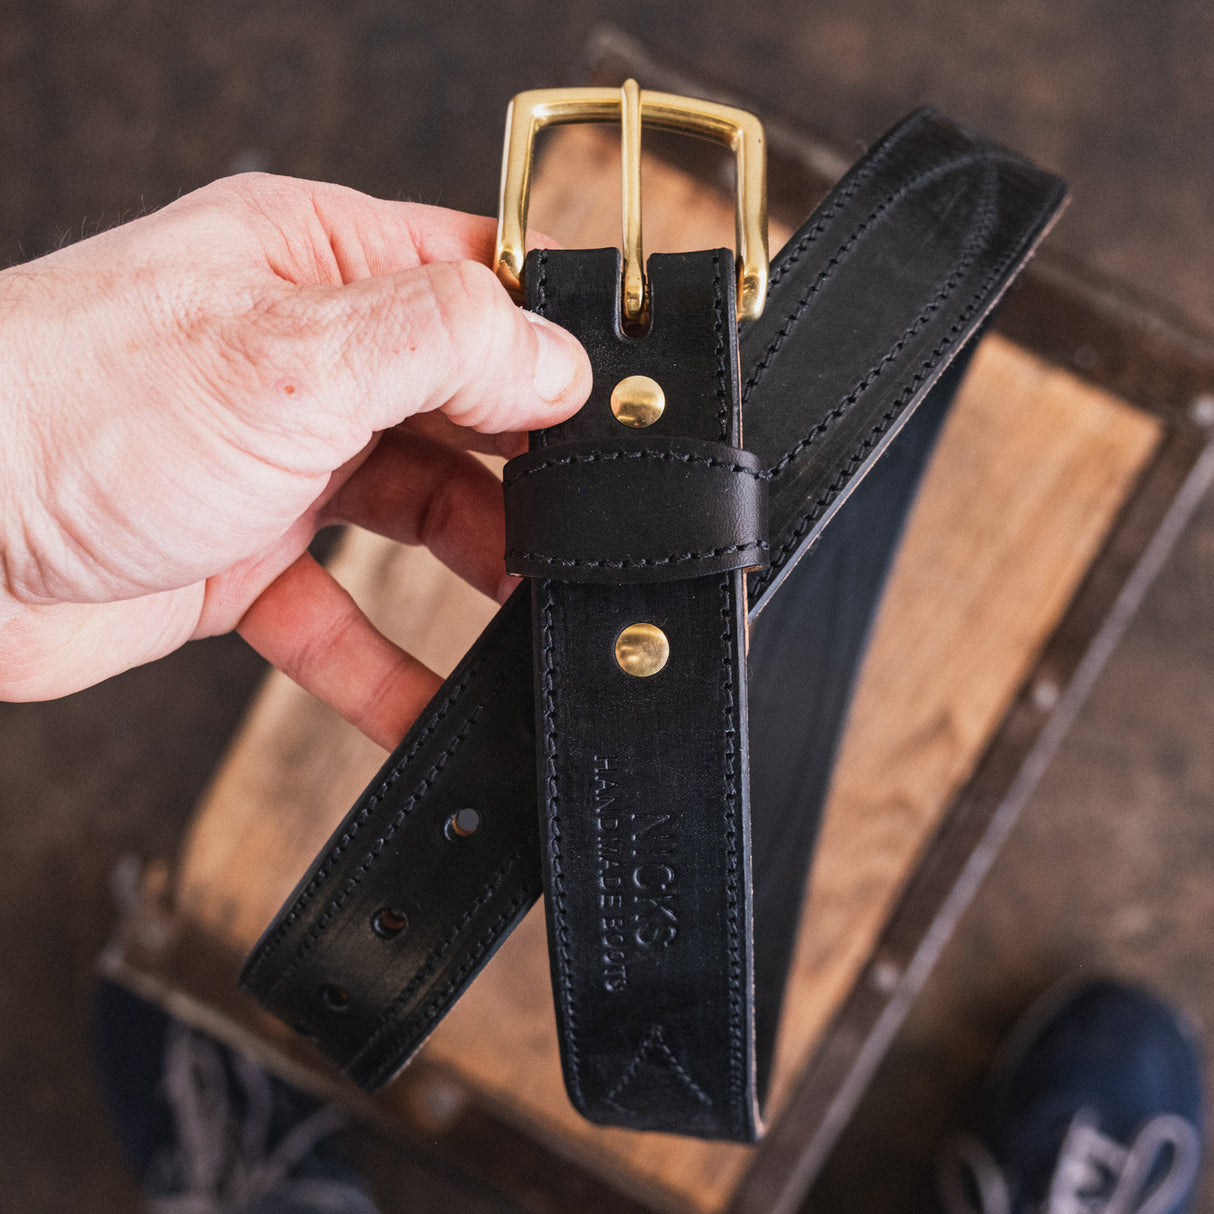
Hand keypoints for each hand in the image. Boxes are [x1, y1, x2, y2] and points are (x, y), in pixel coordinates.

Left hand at [0, 174, 590, 746]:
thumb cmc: (64, 411)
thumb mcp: (289, 357)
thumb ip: (441, 344)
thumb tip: (556, 360)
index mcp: (318, 267)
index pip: (476, 284)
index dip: (551, 345)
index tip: (613, 414)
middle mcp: (305, 358)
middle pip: (463, 410)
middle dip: (527, 474)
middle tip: (580, 531)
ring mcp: (278, 461)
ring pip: (415, 518)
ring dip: (475, 573)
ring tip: (531, 615)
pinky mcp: (243, 559)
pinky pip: (342, 618)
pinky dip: (387, 667)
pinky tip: (430, 704)